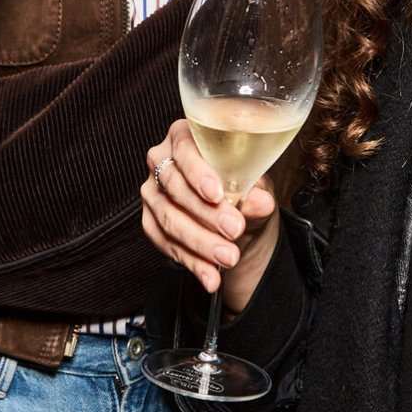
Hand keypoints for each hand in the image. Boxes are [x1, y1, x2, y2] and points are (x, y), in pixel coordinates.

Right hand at [142, 119, 279, 315]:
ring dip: (201, 243)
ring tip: (229, 258)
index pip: (185, 150)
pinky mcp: (150, 222)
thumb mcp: (257, 188)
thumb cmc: (244, 188)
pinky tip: (211, 275)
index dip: (199, 172)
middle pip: (175, 187)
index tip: (217, 194)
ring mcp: (152, 193)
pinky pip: (166, 244)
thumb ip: (256, 193)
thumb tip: (260, 202)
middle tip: (235, 230)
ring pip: (169, 219)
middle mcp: (162, 161)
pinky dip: (192, 262)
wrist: (237, 219)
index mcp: (185, 137)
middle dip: (206, 214)